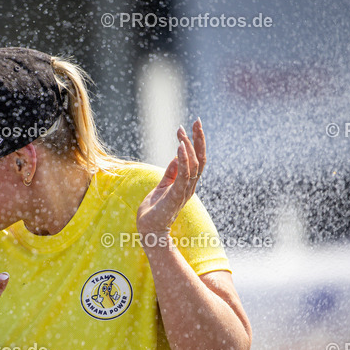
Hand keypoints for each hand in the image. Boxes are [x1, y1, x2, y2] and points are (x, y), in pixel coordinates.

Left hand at [137, 119, 205, 235]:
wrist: (149, 228)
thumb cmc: (154, 209)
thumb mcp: (163, 185)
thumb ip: (171, 172)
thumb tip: (176, 156)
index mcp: (187, 182)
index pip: (197, 159)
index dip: (197, 142)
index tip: (192, 125)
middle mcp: (190, 186)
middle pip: (200, 159)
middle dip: (199, 139)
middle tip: (197, 121)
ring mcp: (184, 191)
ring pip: (193, 166)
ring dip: (189, 147)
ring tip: (183, 133)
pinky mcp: (175, 196)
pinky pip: (183, 176)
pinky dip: (183, 161)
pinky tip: (180, 148)